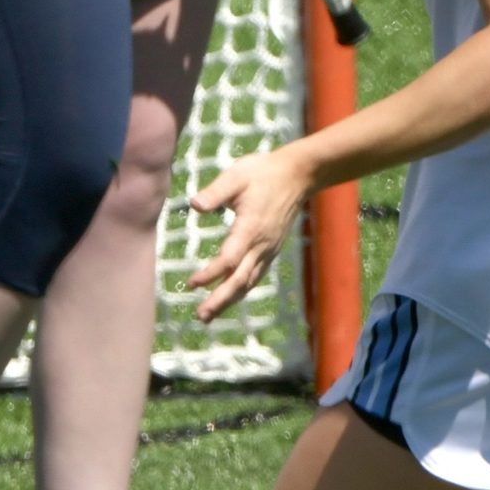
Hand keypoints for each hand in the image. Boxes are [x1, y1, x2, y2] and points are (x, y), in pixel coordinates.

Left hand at [185, 147, 313, 320]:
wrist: (296, 176)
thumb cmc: (262, 173)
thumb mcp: (236, 176)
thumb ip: (215, 192)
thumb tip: (194, 205)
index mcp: (250, 228)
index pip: (229, 259)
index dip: (211, 274)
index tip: (192, 283)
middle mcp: (261, 245)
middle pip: (240, 279)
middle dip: (220, 299)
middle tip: (201, 316)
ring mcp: (268, 249)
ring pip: (248, 281)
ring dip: (229, 299)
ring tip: (209, 315)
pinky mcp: (271, 249)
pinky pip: (255, 275)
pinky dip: (241, 289)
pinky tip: (230, 297)